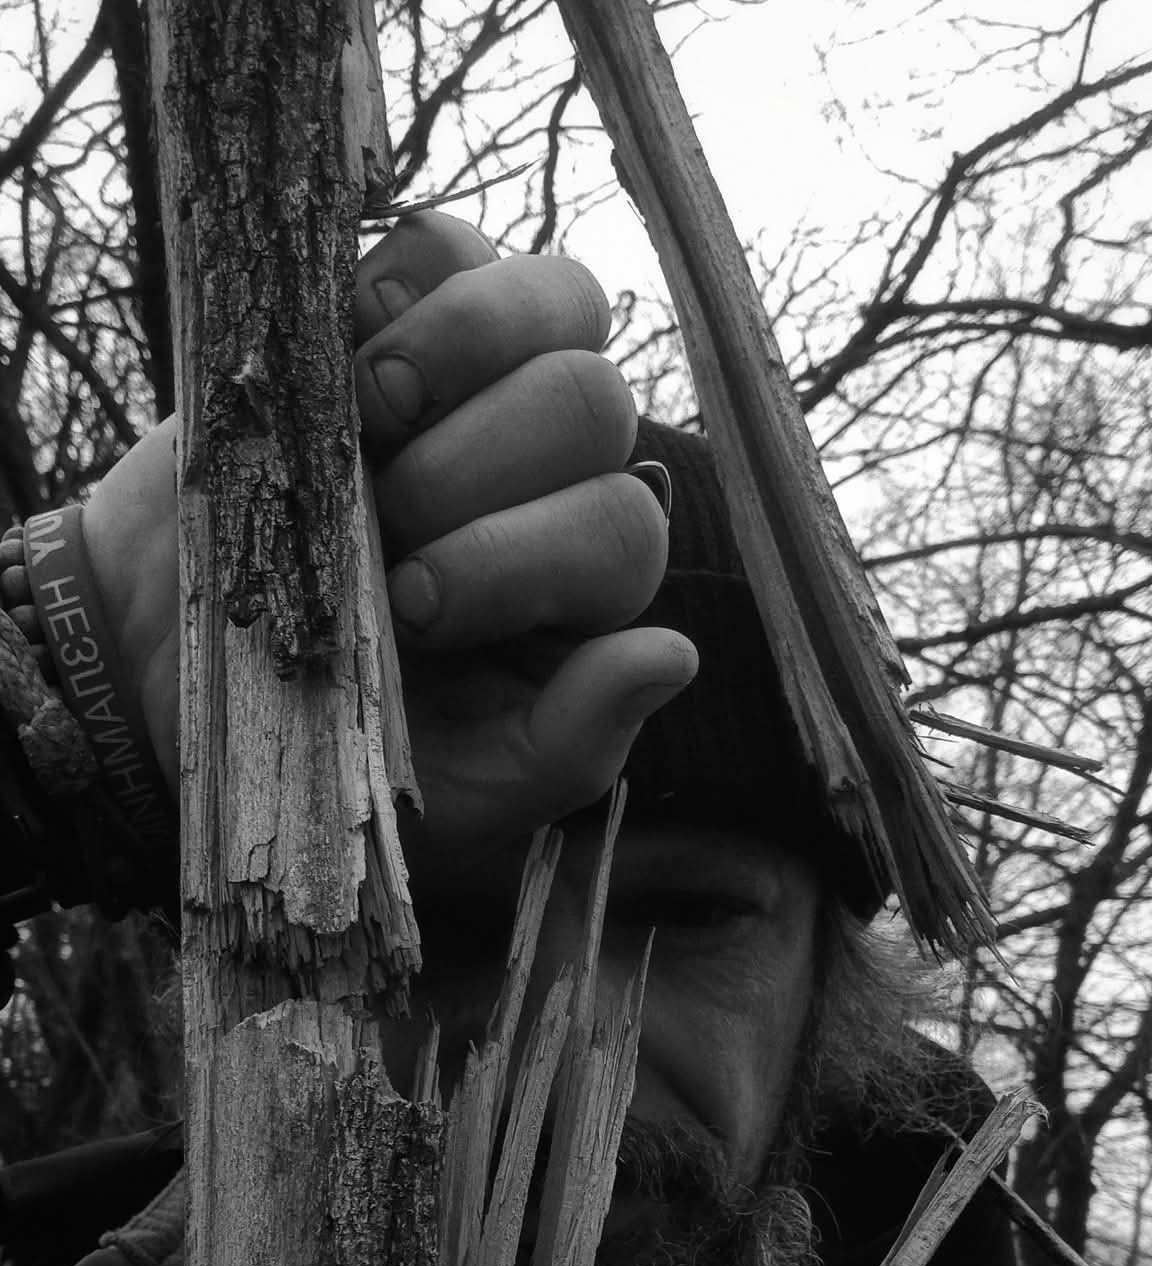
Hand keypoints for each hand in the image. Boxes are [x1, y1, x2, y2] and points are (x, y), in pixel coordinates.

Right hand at [84, 212, 696, 884]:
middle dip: (477, 471)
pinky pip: (446, 241)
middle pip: (594, 406)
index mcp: (580, 589)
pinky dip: (403, 281)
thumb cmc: (328, 742)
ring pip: (556, 301)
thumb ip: (571, 742)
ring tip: (372, 415)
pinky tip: (348, 347)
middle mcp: (555, 476)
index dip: (520, 560)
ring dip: (457, 355)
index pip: (623, 530)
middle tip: (386, 526)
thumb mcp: (454, 794)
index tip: (407, 614)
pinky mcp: (394, 314)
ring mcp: (485, 384)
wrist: (171, 670)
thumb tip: (670, 654)